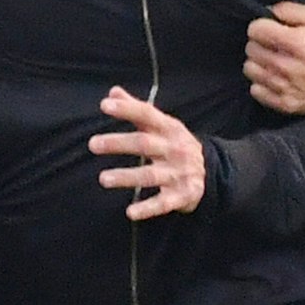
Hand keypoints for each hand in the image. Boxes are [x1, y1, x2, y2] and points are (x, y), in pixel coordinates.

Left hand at [89, 88, 206, 218]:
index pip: (147, 115)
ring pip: (150, 176)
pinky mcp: (181, 196)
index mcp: (170, 129)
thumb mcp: (163, 125)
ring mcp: (178, 174)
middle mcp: (174, 150)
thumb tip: (113, 92)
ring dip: (126, 177)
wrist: (212, 172)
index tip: (104, 105)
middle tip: (93, 144)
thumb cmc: (176, 145)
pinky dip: (147, 209)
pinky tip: (130, 212)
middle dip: (119, 143)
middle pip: (144, 144)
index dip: (127, 109)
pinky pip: (163, 203)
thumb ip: (138, 110)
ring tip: (103, 179)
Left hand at [245, 1, 304, 114]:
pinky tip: (274, 78)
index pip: (255, 30)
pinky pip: (255, 90)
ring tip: (273, 62)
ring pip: (250, 69)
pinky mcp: (283, 103)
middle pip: (250, 49)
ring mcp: (283, 87)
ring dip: (259, 63)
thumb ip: (290, 10)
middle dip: (260, 44)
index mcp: (296, 43)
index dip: (261, 26)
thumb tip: (268, 12)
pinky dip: (262, 83)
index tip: (268, 30)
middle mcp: (286, 66)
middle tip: (273, 46)